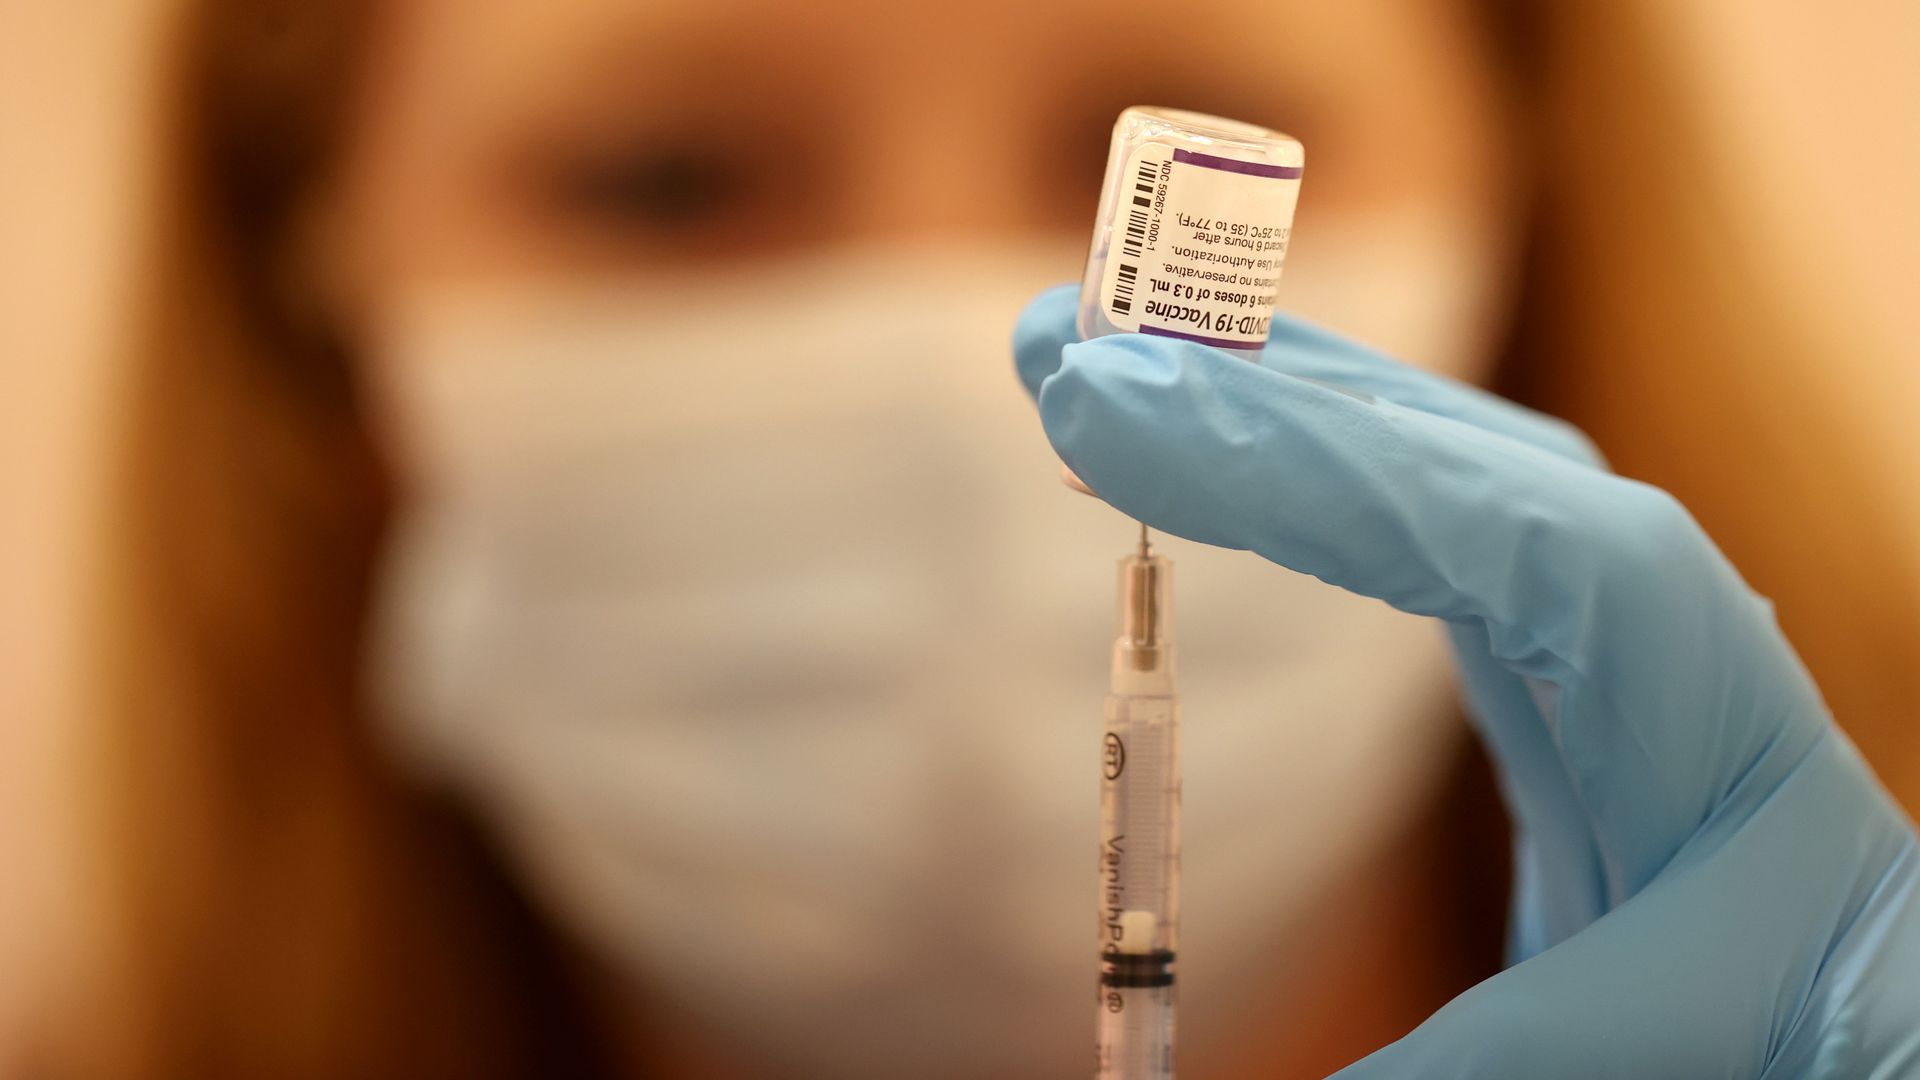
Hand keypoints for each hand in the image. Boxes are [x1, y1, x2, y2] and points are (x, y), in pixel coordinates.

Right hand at [1013, 286, 1919, 1076]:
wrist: (1880, 1040)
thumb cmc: (1794, 1040)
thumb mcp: (1643, 1048)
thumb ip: (1471, 1061)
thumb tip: (1175, 1072)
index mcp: (1722, 733)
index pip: (1524, 548)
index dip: (1321, 470)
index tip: (1123, 414)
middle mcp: (1683, 649)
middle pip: (1481, 469)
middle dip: (1270, 396)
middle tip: (1069, 346)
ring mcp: (1626, 650)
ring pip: (1461, 477)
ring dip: (1293, 406)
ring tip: (1129, 366)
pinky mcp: (1575, 682)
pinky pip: (1446, 543)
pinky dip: (1330, 479)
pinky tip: (1248, 452)